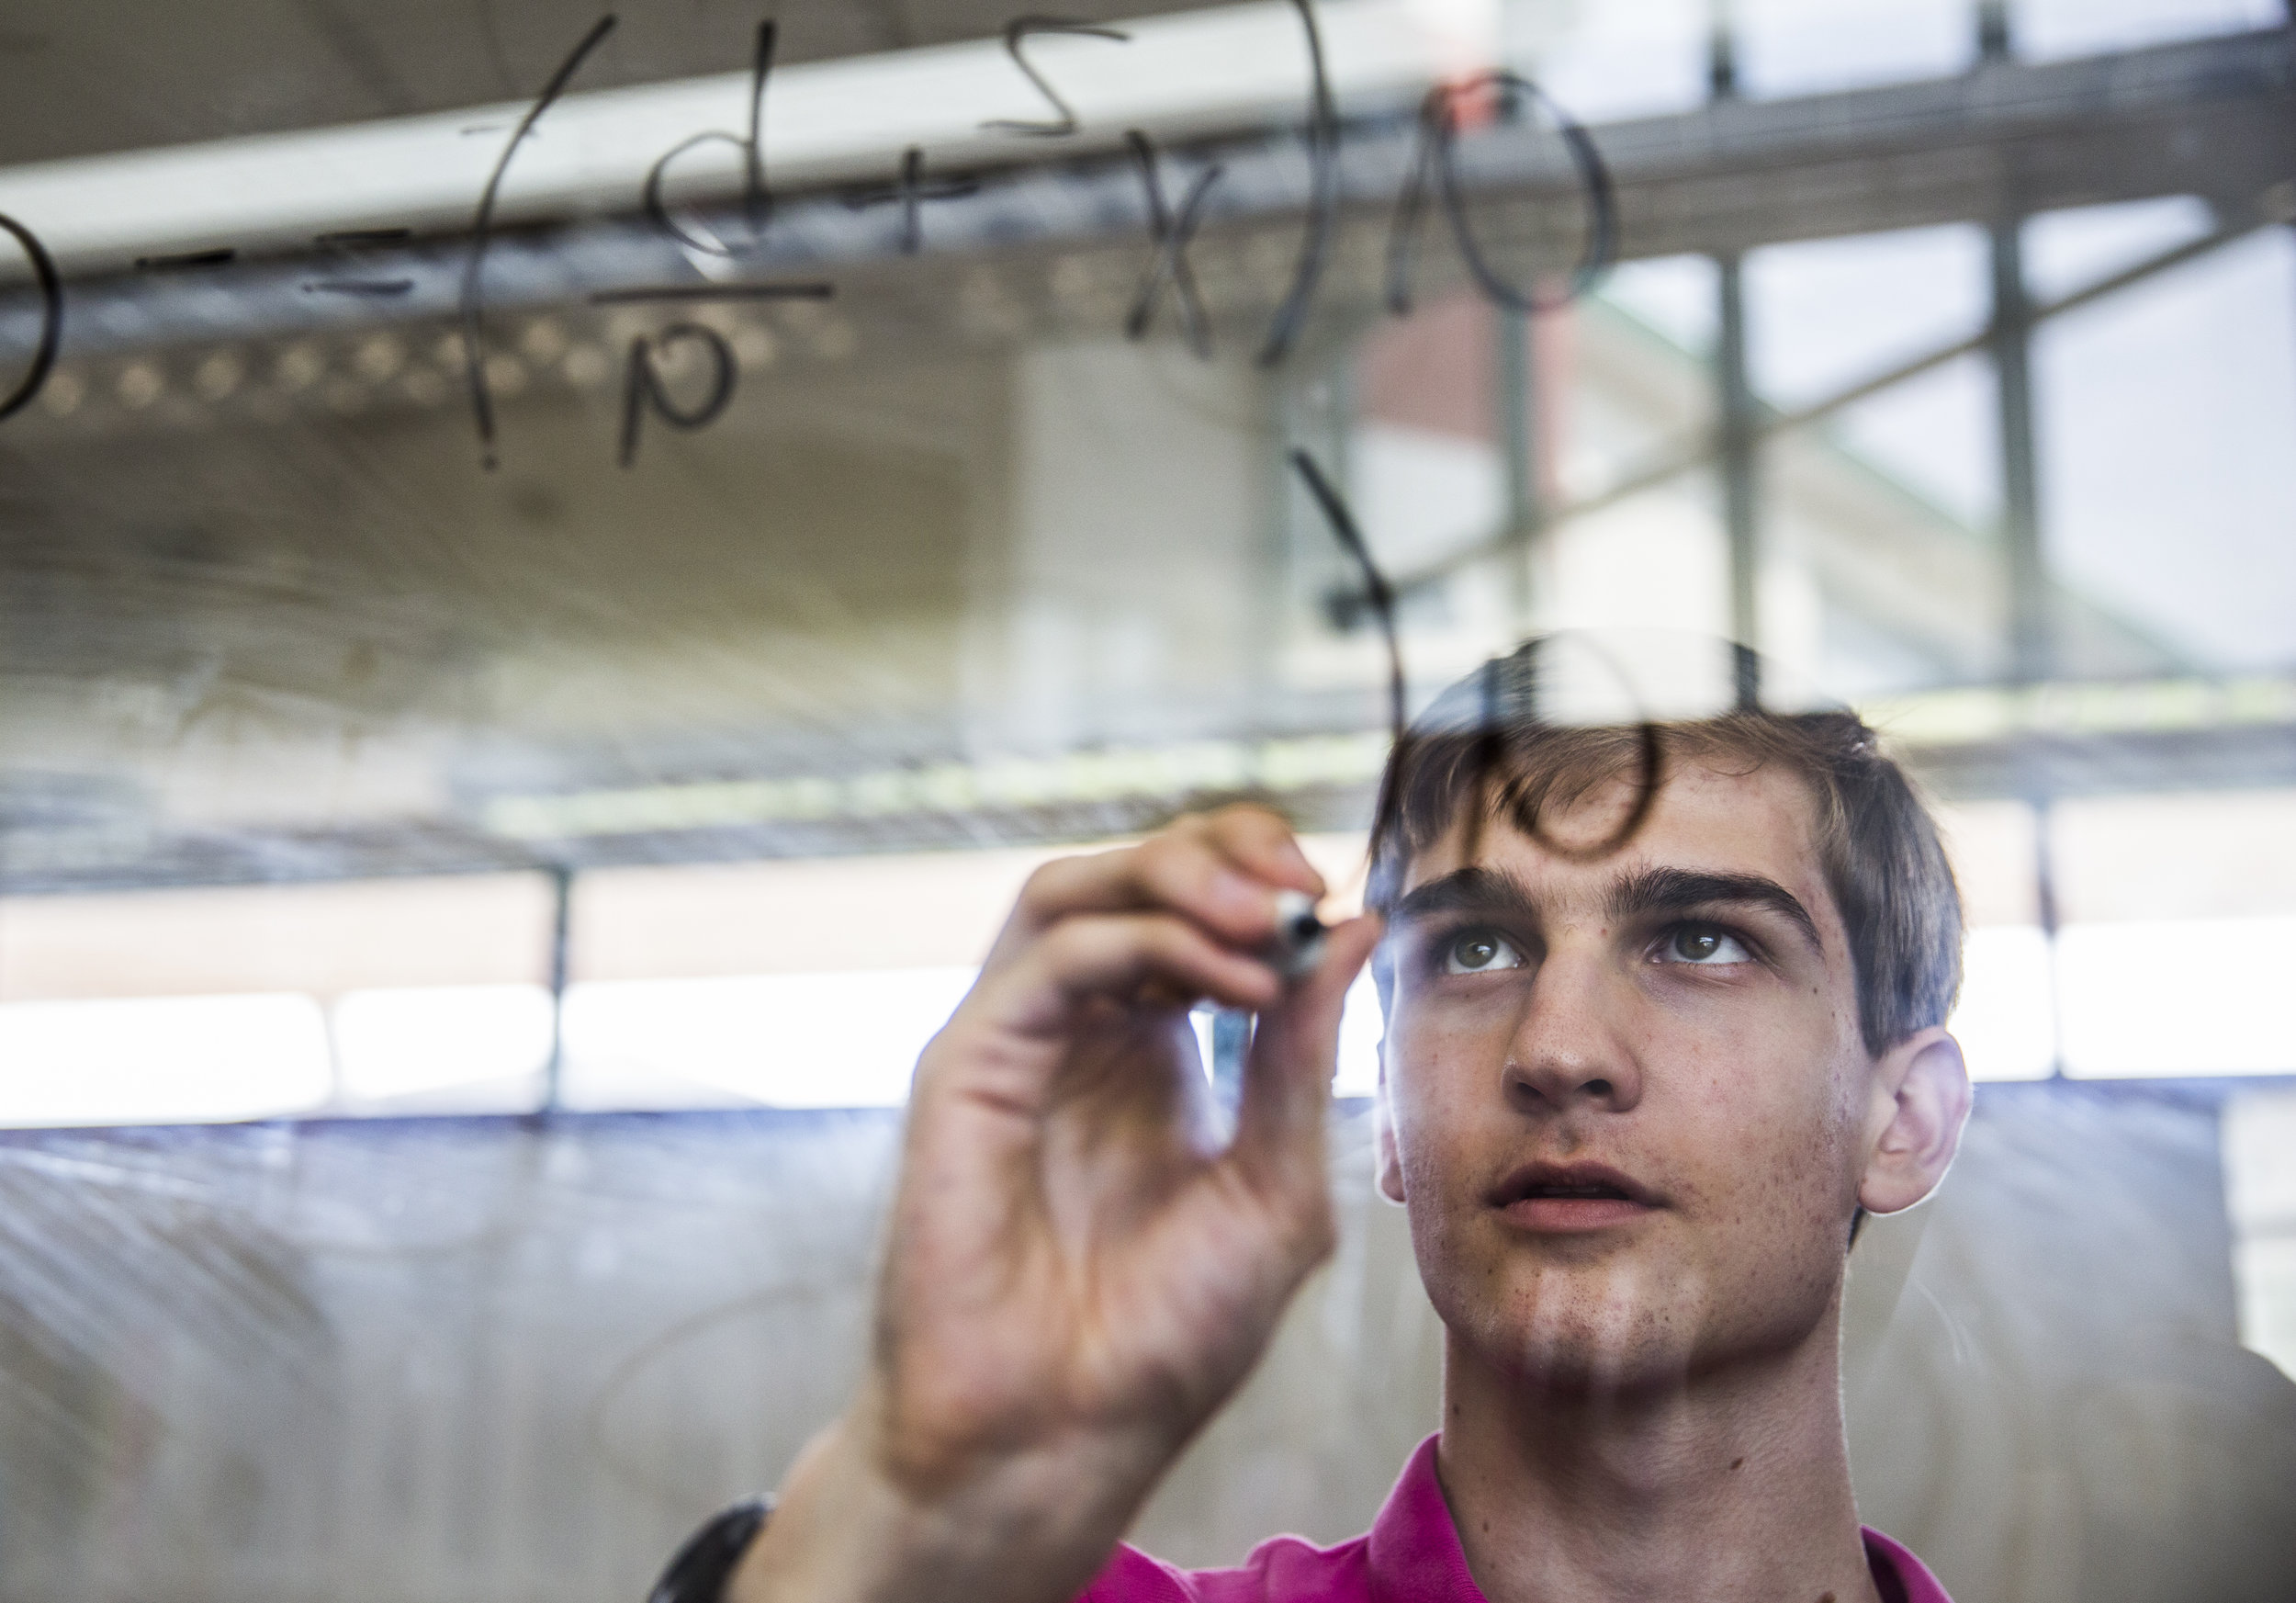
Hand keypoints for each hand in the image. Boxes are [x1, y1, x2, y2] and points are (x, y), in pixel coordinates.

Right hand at [734, 806, 1379, 1602]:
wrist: (1063, 1439)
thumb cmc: (1163, 1338)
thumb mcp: (1275, 1185)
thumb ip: (1303, 1058)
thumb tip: (1353, 928)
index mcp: (1151, 1052)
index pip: (1193, 909)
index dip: (1261, 877)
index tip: (1335, 897)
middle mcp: (1078, 1032)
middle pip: (1132, 876)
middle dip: (1223, 851)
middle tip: (1300, 878)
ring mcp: (1018, 1042)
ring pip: (1074, 889)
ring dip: (1177, 874)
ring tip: (1265, 911)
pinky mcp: (969, 1066)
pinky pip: (1052, 958)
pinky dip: (1149, 943)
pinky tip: (1232, 981)